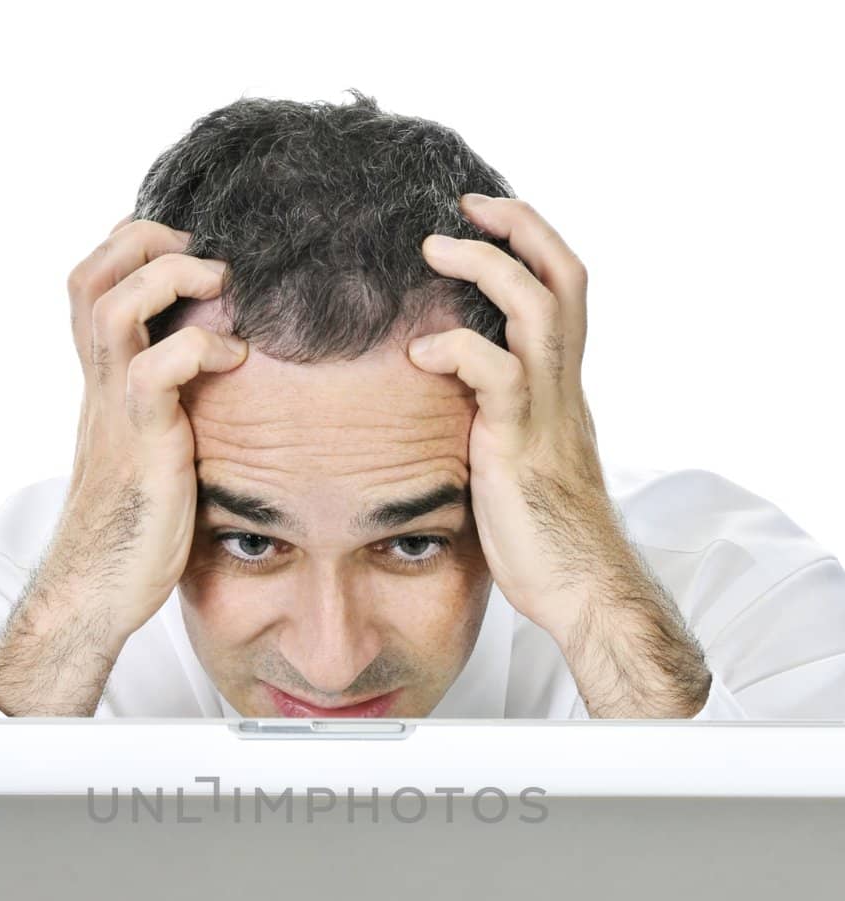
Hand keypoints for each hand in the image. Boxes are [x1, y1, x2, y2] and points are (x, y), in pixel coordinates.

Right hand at [0, 217, 247, 715]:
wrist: (97, 592)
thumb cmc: (135, 532)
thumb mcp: (156, 453)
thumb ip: (176, 412)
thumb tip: (231, 389)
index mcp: (102, 384)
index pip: (93, 284)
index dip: (132, 248)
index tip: (190, 253)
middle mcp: (100, 387)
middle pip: (89, 275)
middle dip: (145, 241)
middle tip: (205, 255)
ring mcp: (115, 413)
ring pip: (113, 306)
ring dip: (169, 276)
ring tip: (221, 285)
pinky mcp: (142, 445)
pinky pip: (155, 372)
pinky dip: (198, 349)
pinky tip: (236, 360)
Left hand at [408, 197, 710, 716]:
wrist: (582, 592)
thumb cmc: (546, 544)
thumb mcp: (516, 468)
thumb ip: (493, 428)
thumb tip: (448, 412)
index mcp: (565, 392)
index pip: (565, 292)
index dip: (532, 244)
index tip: (484, 218)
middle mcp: (565, 391)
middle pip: (563, 277)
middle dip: (518, 227)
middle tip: (464, 206)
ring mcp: (548, 415)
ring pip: (537, 308)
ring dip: (485, 266)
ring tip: (433, 252)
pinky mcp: (522, 447)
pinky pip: (497, 375)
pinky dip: (457, 350)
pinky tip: (420, 355)